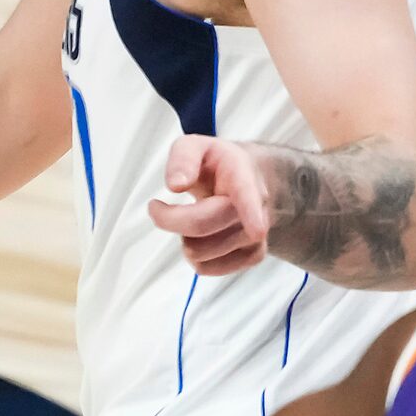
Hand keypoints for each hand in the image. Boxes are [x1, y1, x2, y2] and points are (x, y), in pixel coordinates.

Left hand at [147, 135, 272, 275]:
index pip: (247, 196)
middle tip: (157, 207)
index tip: (257, 230)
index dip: (251, 213)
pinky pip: (207, 268)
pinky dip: (195, 257)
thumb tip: (176, 185)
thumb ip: (182, 158)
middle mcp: (257, 207)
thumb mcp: (195, 147)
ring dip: (184, 238)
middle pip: (202, 224)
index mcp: (242, 176)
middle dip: (170, 219)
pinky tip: (201, 237)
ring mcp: (258, 236)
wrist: (249, 179)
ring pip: (200, 252)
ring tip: (192, 218)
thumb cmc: (217, 165)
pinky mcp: (252, 256)